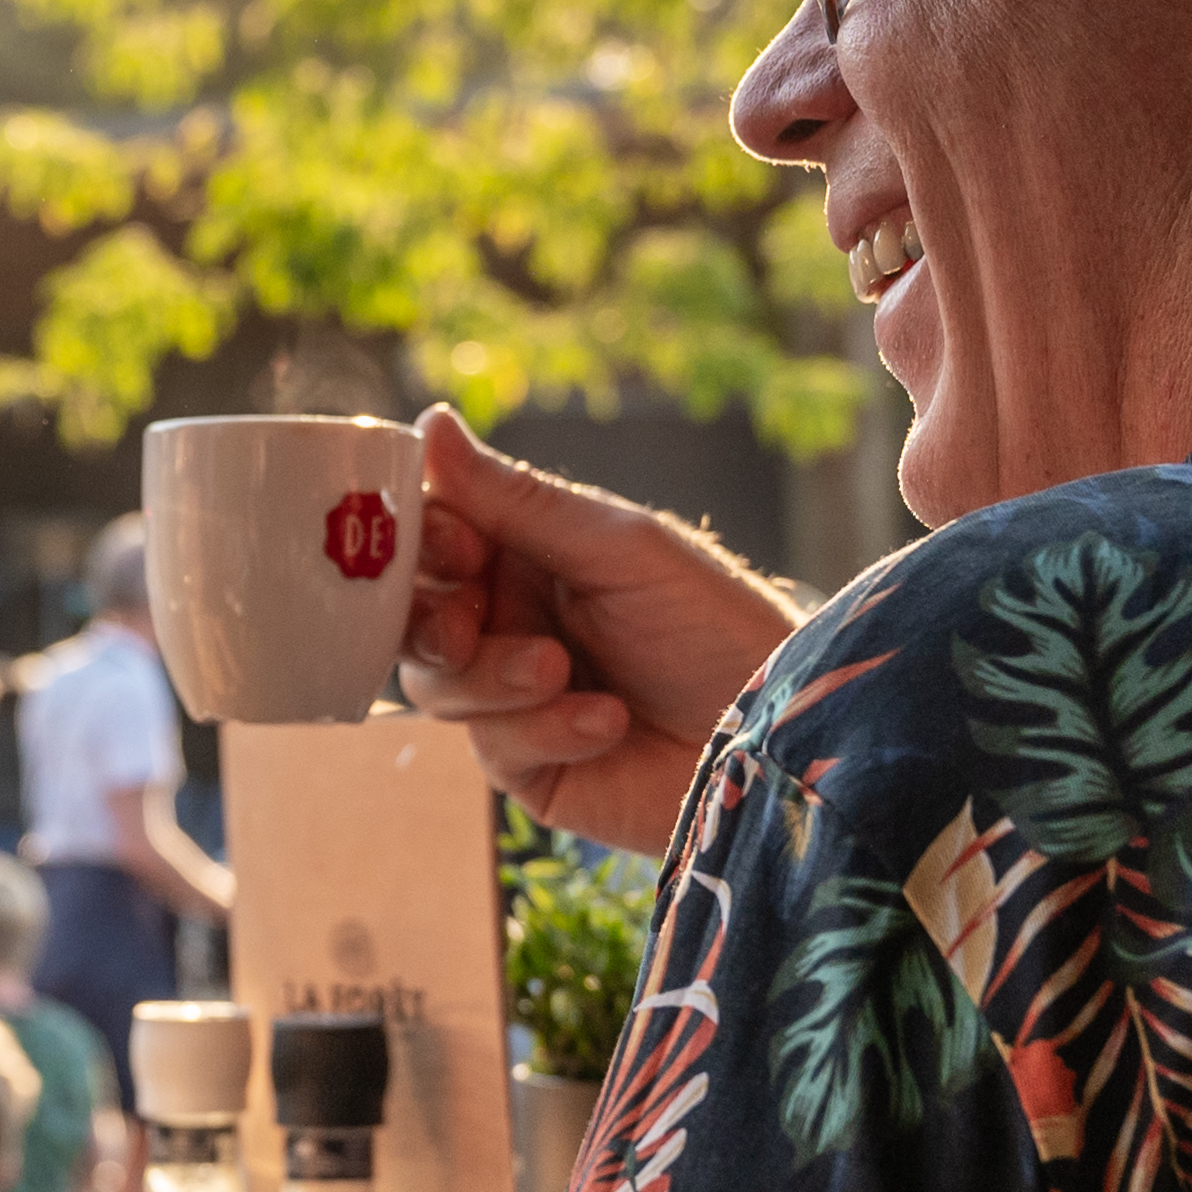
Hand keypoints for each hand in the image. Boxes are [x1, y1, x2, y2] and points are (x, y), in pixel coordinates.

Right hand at [394, 407, 801, 854]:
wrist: (778, 737)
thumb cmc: (717, 625)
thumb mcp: (617, 549)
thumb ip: (516, 499)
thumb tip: (429, 423)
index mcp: (529, 552)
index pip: (435, 533)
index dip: (421, 540)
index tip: (455, 544)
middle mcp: (513, 620)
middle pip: (413, 615)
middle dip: (432, 620)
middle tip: (466, 625)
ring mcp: (514, 698)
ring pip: (435, 684)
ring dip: (494, 677)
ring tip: (561, 672)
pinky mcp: (531, 768)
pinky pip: (491, 746)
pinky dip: (543, 731)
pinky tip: (607, 723)